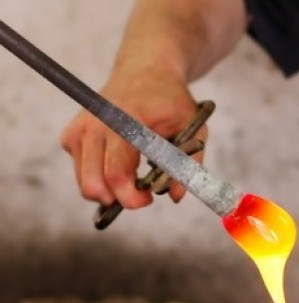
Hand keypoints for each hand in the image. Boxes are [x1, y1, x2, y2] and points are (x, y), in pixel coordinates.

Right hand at [60, 67, 205, 208]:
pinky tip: (118, 163)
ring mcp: (80, 129)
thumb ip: (188, 163)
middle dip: (119, 200)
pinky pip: (81, 172)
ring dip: (109, 192)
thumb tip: (175, 196)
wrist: (145, 72)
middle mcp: (97, 124)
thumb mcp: (193, 127)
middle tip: (140, 196)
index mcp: (127, 120)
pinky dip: (99, 178)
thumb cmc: (170, 102)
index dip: (132, 197)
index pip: (118, 173)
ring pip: (85, 183)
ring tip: (131, 181)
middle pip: (94, 184)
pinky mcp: (71, 135)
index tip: (149, 198)